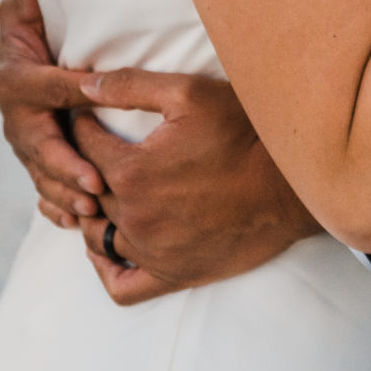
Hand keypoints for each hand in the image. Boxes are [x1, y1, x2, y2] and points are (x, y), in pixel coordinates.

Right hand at [0, 0, 105, 227]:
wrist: (20, 57)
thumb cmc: (33, 27)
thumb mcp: (25, 8)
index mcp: (17, 78)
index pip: (47, 86)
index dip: (70, 93)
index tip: (95, 107)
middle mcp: (15, 117)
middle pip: (40, 146)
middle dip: (67, 168)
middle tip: (97, 186)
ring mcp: (23, 145)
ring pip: (42, 175)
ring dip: (66, 195)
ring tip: (93, 211)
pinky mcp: (33, 163)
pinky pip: (41, 191)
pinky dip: (56, 208)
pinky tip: (75, 224)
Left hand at [75, 69, 318, 309]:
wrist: (290, 185)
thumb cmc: (244, 132)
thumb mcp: (188, 93)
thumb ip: (130, 86)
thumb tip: (82, 87)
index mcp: (131, 170)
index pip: (83, 146)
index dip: (81, 126)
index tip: (86, 117)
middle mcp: (134, 216)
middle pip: (85, 191)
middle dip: (80, 168)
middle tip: (87, 152)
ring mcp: (151, 251)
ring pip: (97, 236)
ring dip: (91, 213)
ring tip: (99, 192)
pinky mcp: (172, 275)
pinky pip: (121, 285)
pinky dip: (105, 268)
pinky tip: (108, 247)